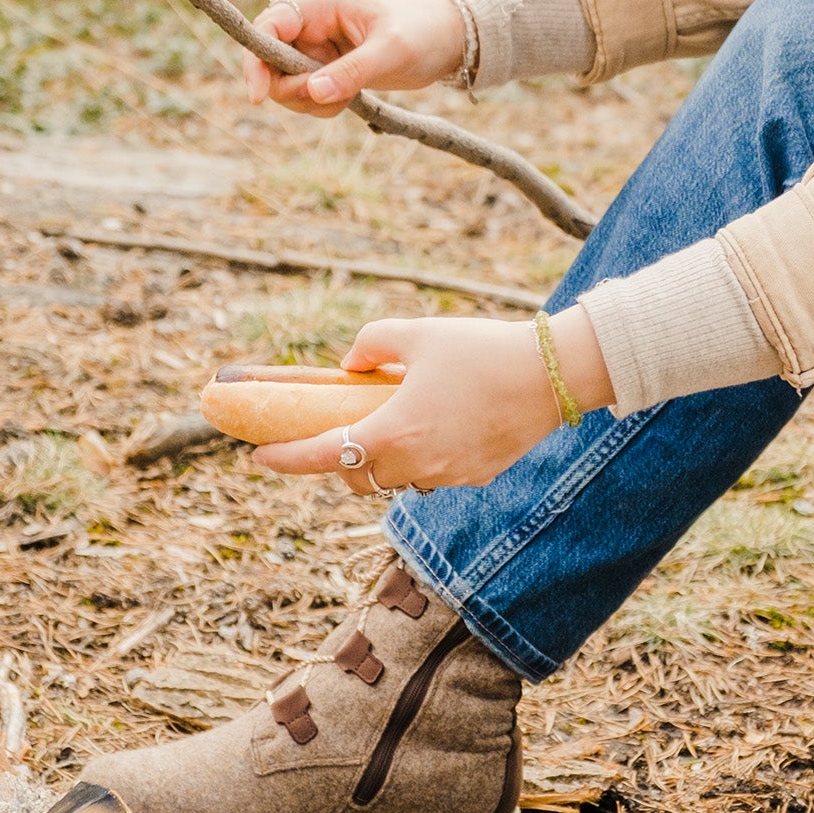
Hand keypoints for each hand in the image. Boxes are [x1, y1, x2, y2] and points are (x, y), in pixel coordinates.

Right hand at [244, 0, 464, 117]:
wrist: (446, 40)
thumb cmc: (422, 32)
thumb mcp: (391, 51)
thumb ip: (351, 71)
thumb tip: (313, 91)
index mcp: (321, 3)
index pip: (269, 26)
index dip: (256, 60)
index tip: (259, 96)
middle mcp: (311, 23)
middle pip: (270, 62)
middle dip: (291, 89)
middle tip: (326, 98)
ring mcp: (316, 47)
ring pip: (285, 84)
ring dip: (309, 102)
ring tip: (346, 99)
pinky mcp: (326, 69)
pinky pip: (306, 95)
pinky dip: (321, 106)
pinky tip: (349, 100)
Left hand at [254, 308, 615, 493]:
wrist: (556, 375)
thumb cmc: (483, 349)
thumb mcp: (418, 333)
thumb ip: (371, 343)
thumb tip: (351, 364)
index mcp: (394, 431)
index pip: (322, 455)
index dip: (284, 459)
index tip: (257, 456)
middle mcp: (418, 463)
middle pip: (356, 477)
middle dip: (336, 461)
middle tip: (329, 433)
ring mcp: (449, 474)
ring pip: (396, 480)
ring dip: (380, 461)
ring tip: (386, 425)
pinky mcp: (477, 475)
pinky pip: (434, 474)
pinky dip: (420, 457)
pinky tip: (434, 426)